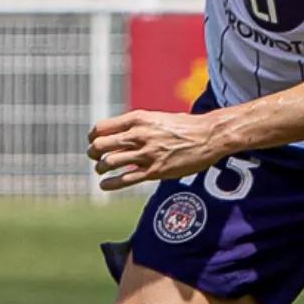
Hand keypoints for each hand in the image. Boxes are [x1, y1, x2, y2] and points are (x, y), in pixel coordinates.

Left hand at [86, 109, 225, 189]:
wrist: (210, 136)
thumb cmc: (186, 126)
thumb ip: (138, 126)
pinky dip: (109, 184)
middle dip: (93, 153)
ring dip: (101, 168)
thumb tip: (121, 135)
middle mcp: (140, 135)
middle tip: (96, 157)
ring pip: (108, 163)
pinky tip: (105, 185)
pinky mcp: (154, 171)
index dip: (94, 137)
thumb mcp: (158, 118)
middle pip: (100, 146)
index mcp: (139, 119)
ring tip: (103, 170)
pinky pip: (124, 180)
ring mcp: (147, 154)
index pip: (101, 128)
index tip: (95, 143)